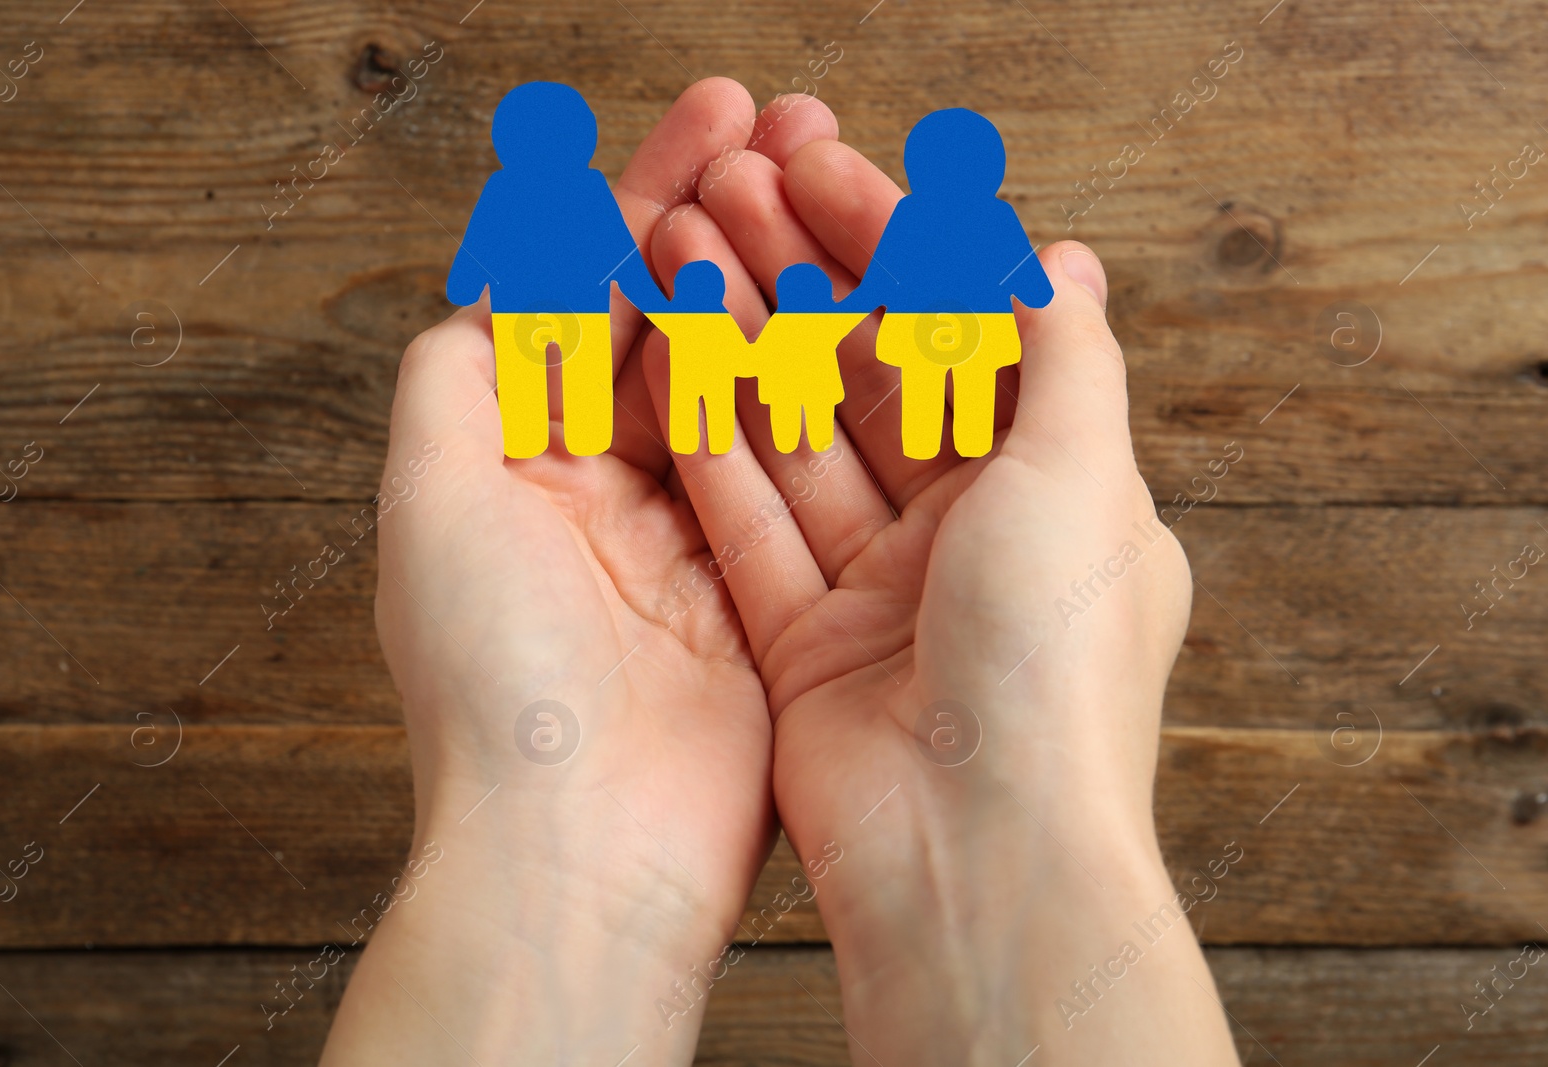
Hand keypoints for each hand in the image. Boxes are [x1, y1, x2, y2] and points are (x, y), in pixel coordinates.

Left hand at [322, 80, 809, 1065]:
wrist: (585, 850)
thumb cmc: (493, 684)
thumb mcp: (430, 506)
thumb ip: (452, 383)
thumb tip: (489, 288)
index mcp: (522, 463)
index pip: (585, 298)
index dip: (646, 199)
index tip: (716, 117)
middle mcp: (608, 494)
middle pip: (672, 321)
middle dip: (730, 215)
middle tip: (800, 120)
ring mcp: (693, 540)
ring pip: (743, 380)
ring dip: (785, 279)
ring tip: (841, 184)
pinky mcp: (767, 590)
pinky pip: (796, 468)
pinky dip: (827, 388)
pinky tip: (873, 309)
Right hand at [641, 107, 1241, 1064]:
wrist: (975, 856)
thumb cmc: (1054, 671)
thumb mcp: (1085, 481)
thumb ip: (1065, 358)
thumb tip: (1064, 260)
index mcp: (1052, 495)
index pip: (964, 337)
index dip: (898, 245)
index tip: (825, 165)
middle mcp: (965, 542)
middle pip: (871, 379)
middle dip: (805, 278)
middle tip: (735, 184)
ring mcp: (877, 594)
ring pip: (798, 441)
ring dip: (746, 342)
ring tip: (684, 244)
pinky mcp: (799, 644)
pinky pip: (747, 523)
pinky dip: (710, 442)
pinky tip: (668, 352)